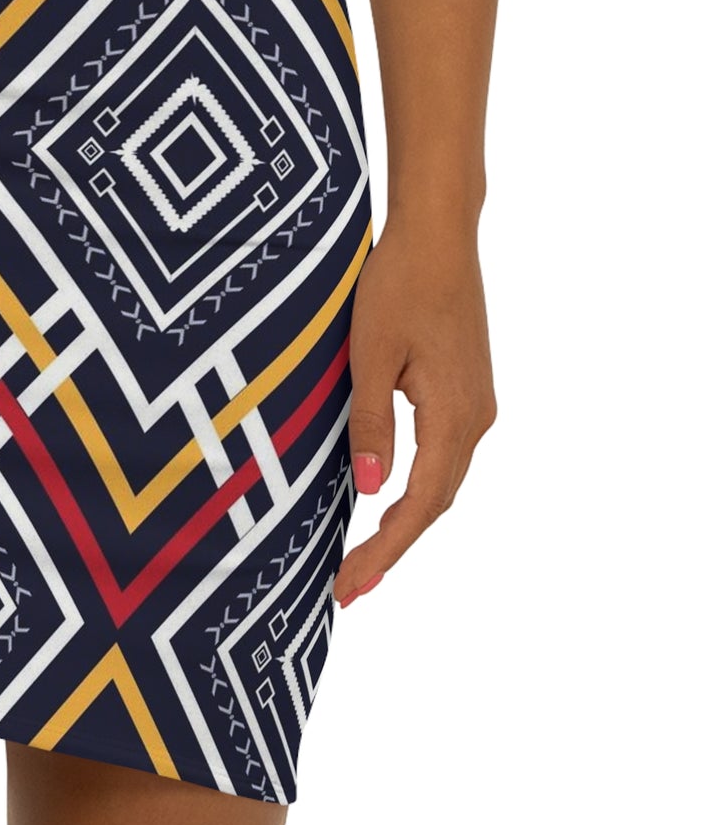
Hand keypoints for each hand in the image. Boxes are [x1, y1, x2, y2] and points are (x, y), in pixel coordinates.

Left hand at [336, 217, 496, 606]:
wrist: (439, 236)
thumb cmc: (398, 285)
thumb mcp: (370, 355)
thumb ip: (370, 424)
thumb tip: (367, 491)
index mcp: (455, 417)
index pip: (419, 505)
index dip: (384, 550)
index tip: (350, 587)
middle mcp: (476, 418)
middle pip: (435, 502)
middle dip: (391, 548)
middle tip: (348, 589)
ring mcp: (476, 404)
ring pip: (441, 481)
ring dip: (404, 523)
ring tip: (362, 560)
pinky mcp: (465, 390)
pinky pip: (443, 455)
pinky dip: (416, 489)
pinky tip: (388, 501)